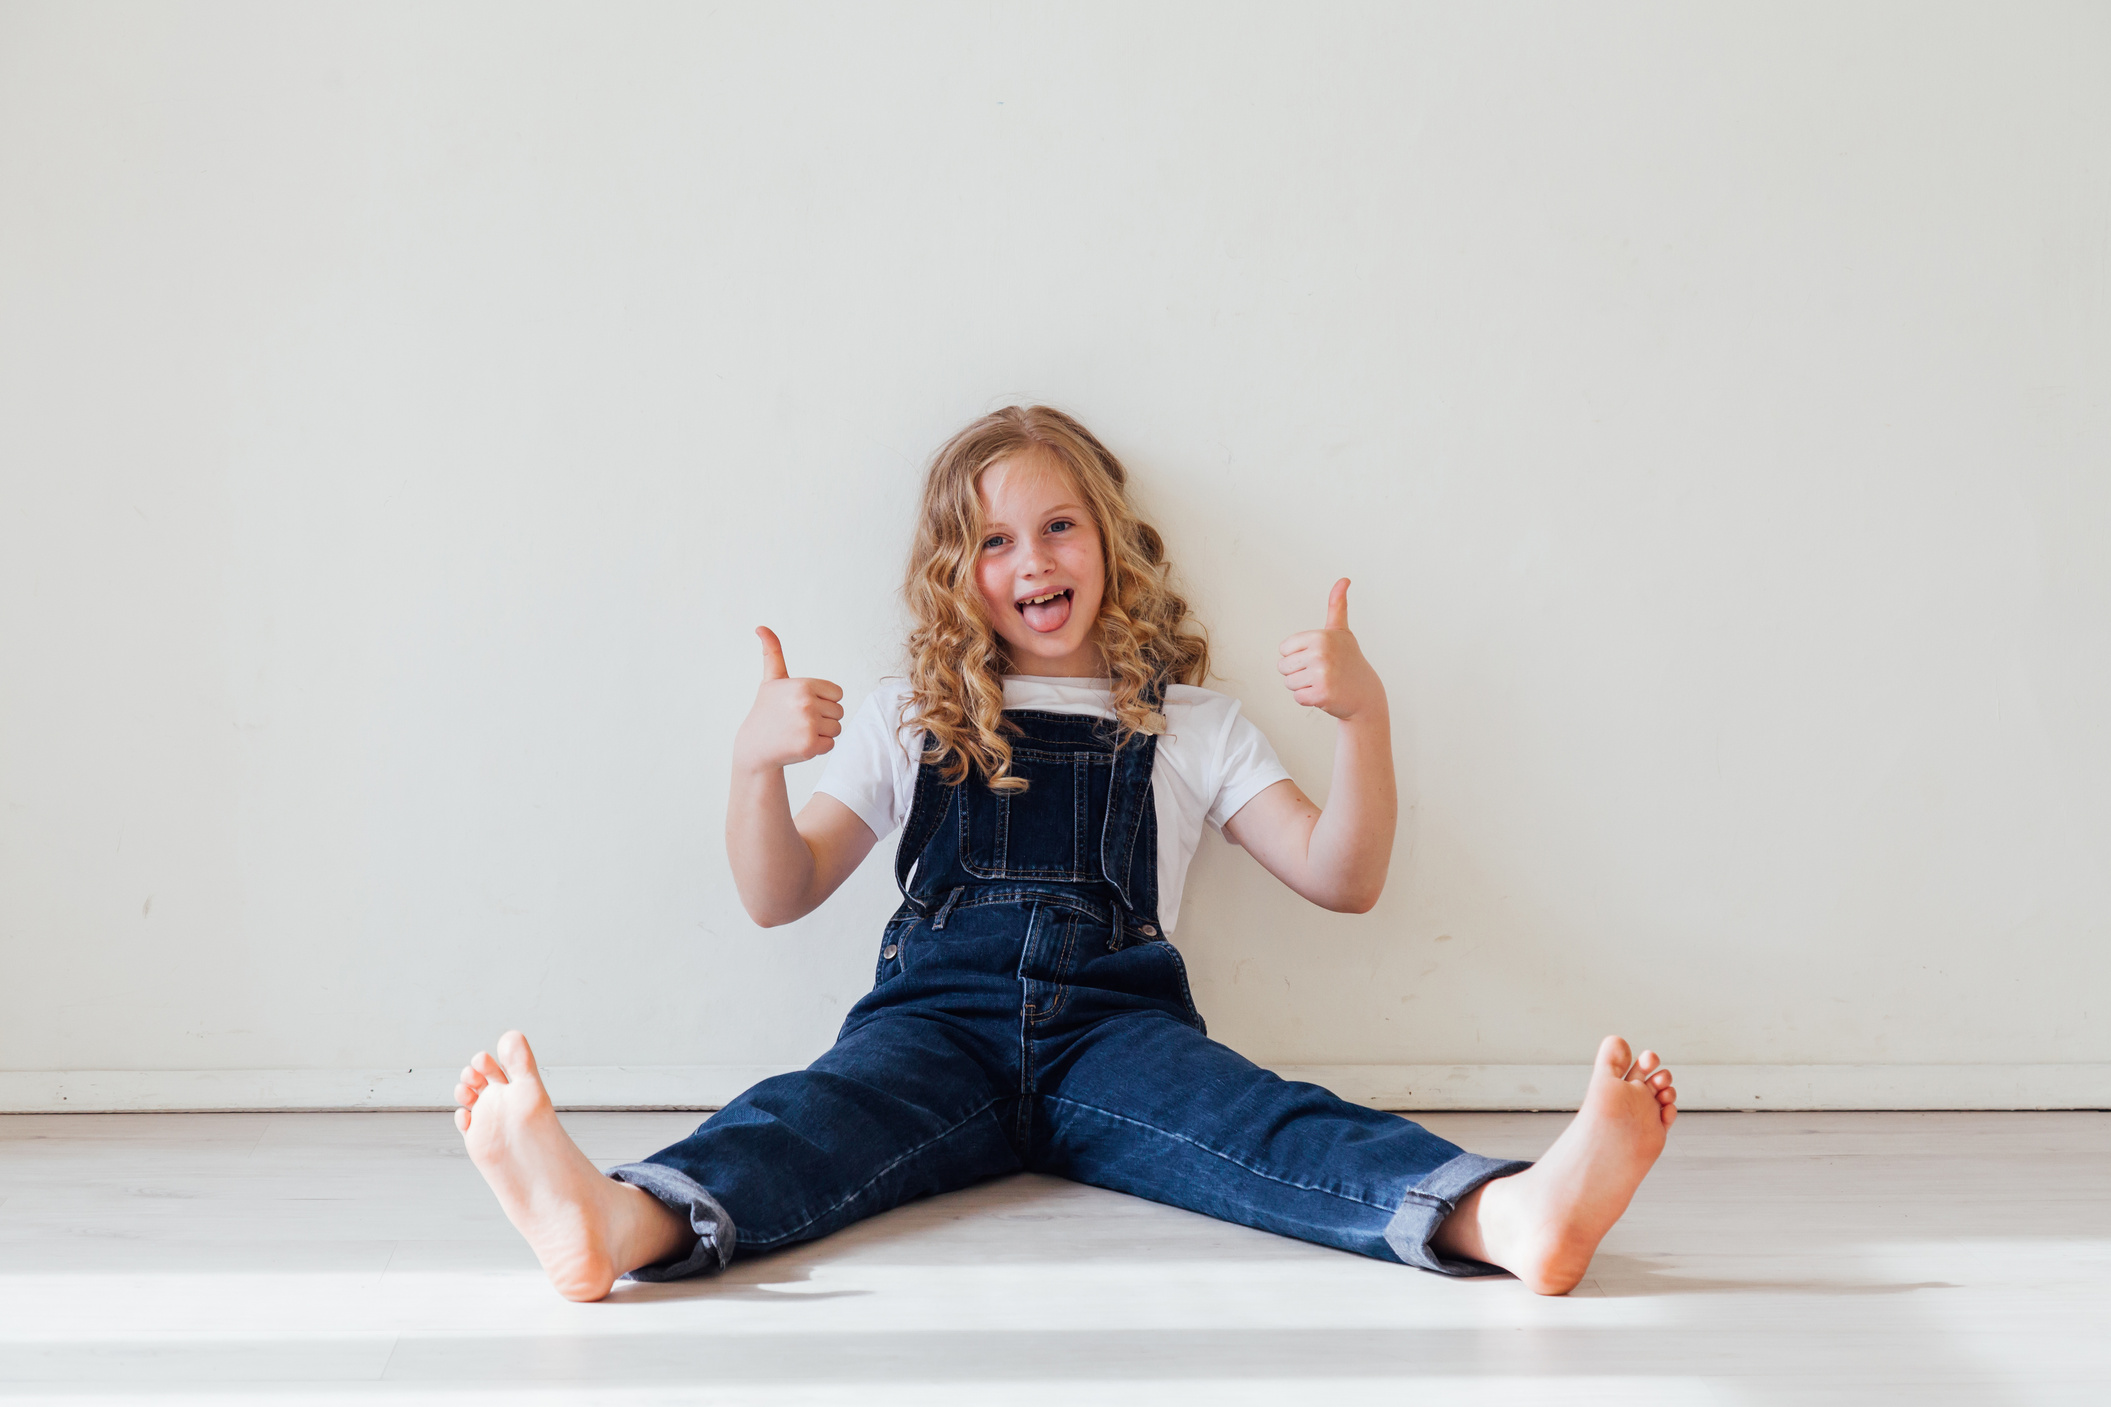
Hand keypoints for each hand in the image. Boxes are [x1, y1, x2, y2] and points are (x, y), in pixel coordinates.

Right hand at [733, 627, 844, 772]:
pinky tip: (799, 744)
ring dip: (822, 733)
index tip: (803, 705)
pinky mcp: (810, 745)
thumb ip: (773, 653)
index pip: (837, 693)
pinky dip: (819, 748)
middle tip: (799, 721)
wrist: (754, 747)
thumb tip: (761, 627)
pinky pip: (831, 745)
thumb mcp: (771, 680)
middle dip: (823, 718)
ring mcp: (808, 725)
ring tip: (799, 732)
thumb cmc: (766, 711)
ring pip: (836, 729)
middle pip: (839, 712)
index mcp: (803, 684)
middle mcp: (806, 702)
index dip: (824, 701)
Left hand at [1277, 579, 1385, 721]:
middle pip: (1283, 667)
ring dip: (1303, 686)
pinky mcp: (1321, 695)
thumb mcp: (1341, 631)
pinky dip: (1309, 699)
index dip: (1297, 656)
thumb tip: (1344, 579)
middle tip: (1322, 672)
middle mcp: (1321, 653)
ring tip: (1324, 682)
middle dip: (1298, 672)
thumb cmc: (1349, 661)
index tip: (1318, 657)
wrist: (1366, 695)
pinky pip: (1298, 698)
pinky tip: (1326, 694)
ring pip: (1289, 683)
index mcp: (1321, 636)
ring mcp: (1321, 674)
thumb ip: (1337, 605)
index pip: (1284, 649)